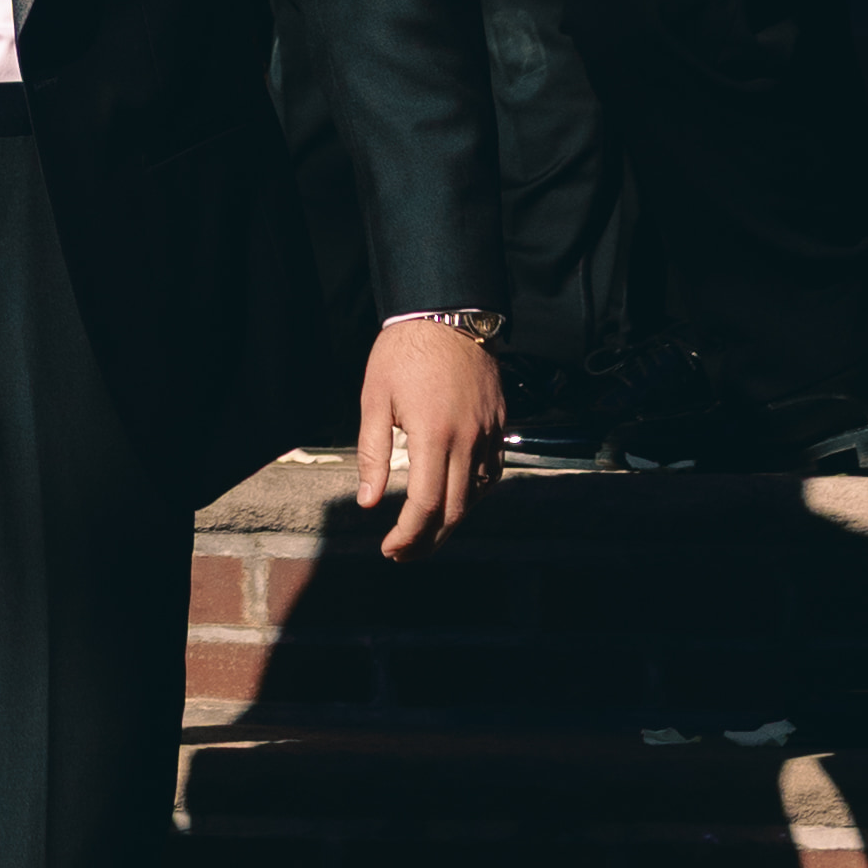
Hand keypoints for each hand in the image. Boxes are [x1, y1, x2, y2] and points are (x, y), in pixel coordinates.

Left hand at [355, 314, 503, 564]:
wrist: (447, 312)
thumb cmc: (402, 353)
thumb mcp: (375, 399)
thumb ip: (373, 452)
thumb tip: (368, 502)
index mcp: (433, 435)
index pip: (425, 504)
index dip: (408, 535)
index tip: (389, 549)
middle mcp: (467, 440)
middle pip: (455, 510)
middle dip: (428, 540)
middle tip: (403, 554)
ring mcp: (488, 433)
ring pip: (477, 496)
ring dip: (452, 523)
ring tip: (426, 536)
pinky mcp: (499, 424)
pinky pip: (492, 474)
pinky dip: (475, 497)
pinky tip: (457, 504)